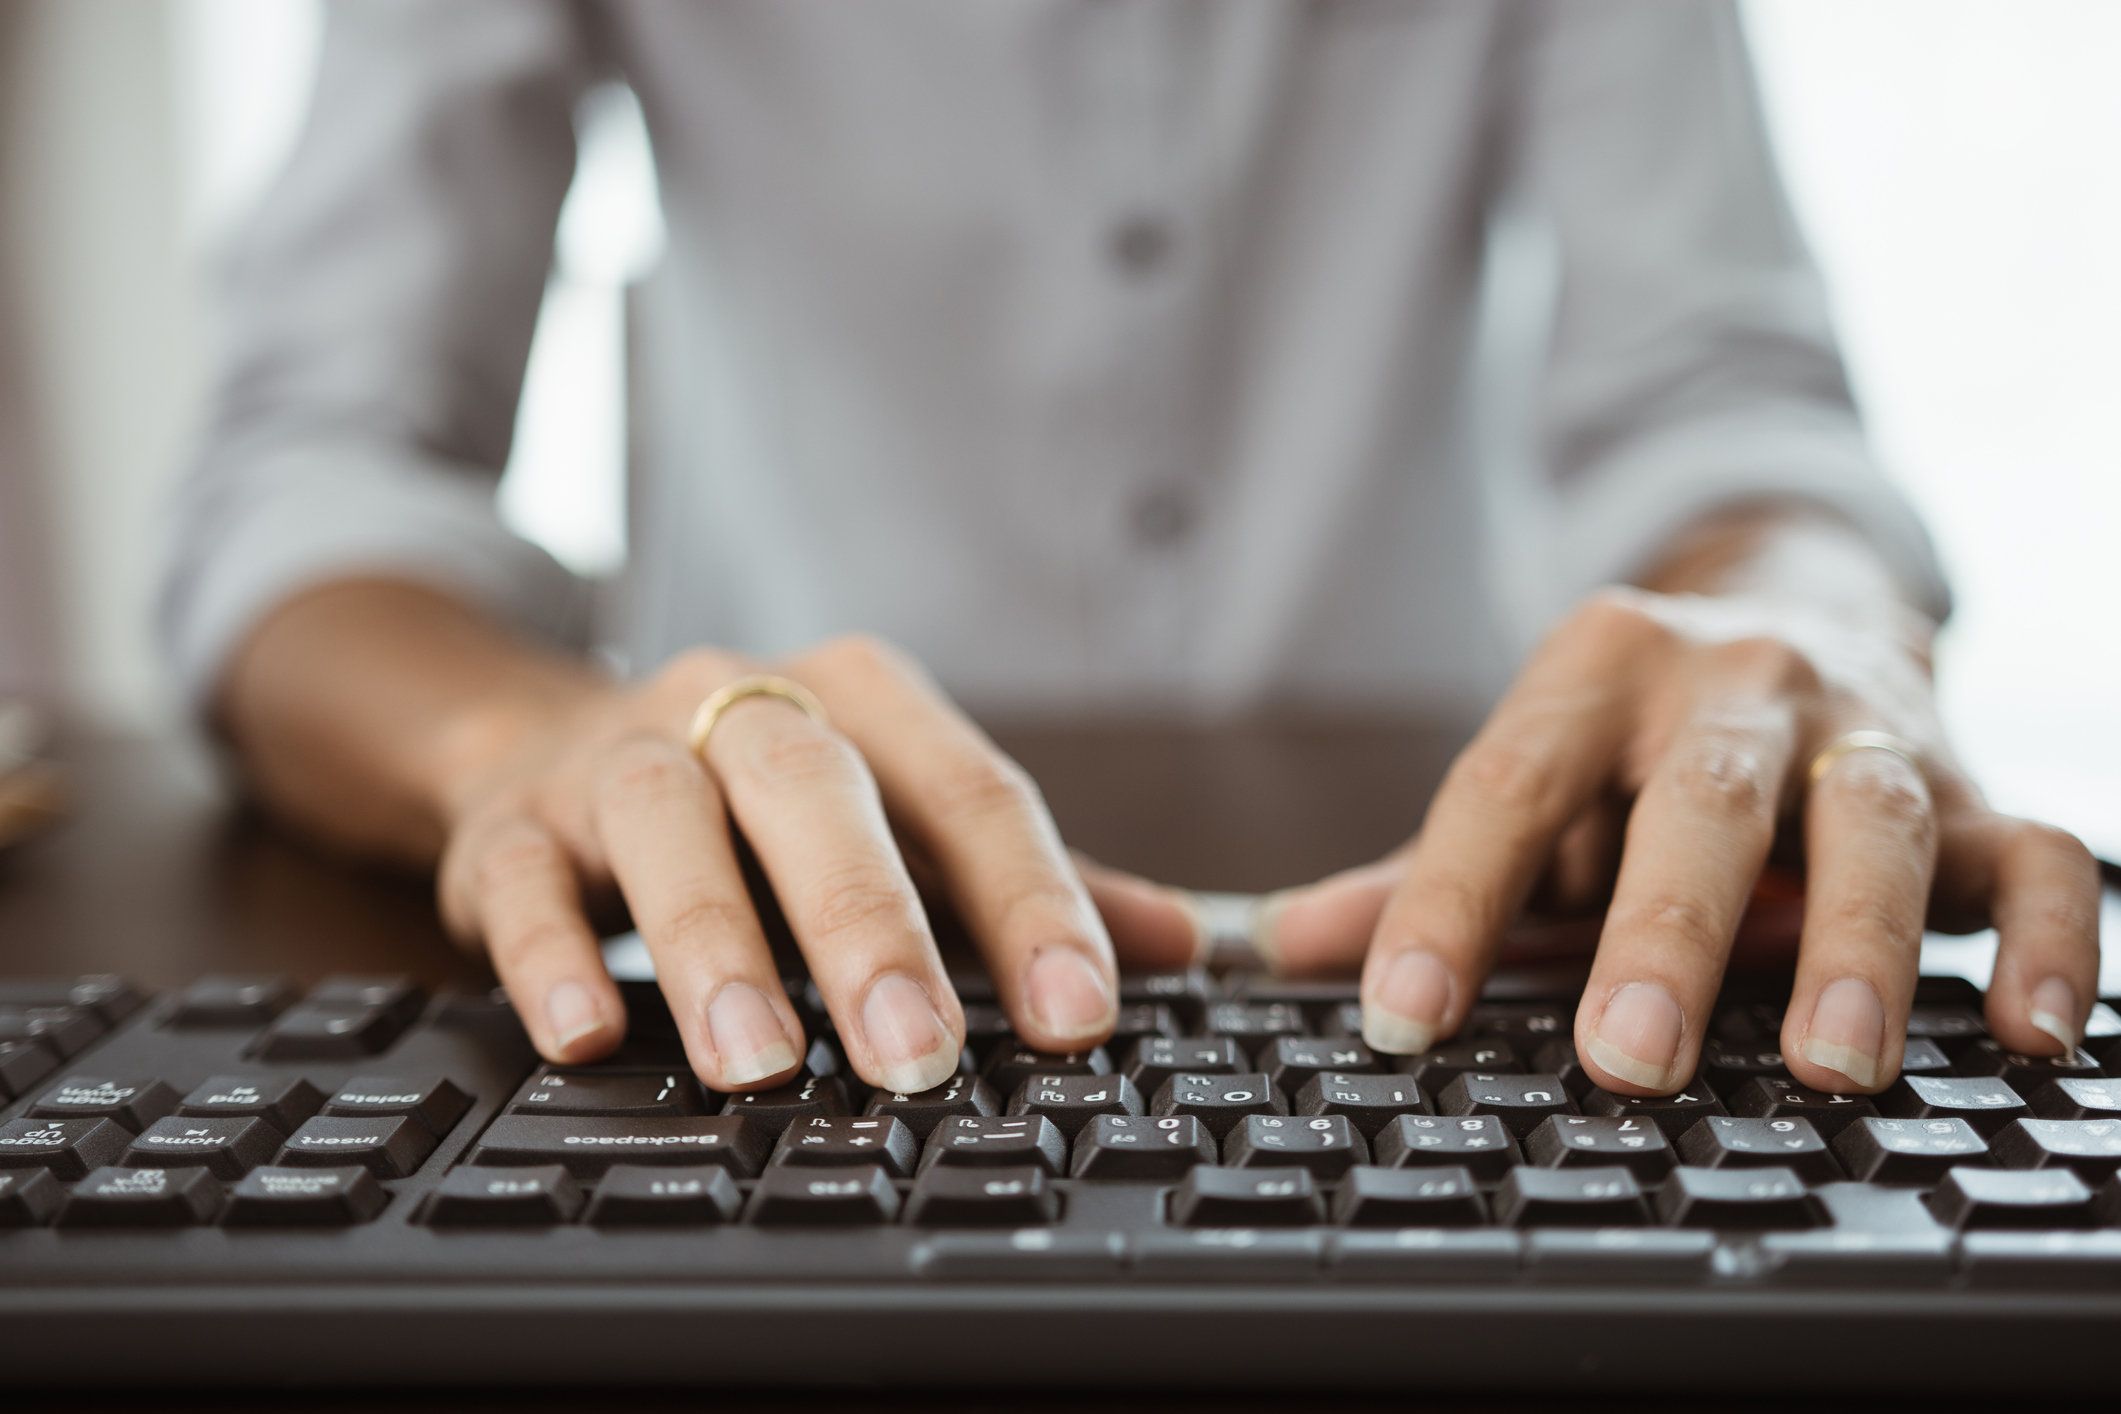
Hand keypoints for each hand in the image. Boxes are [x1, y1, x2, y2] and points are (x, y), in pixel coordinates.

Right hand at [433, 635, 1198, 1091]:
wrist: (547, 743)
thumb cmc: (766, 808)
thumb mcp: (901, 822)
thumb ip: (1027, 883)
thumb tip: (1181, 947)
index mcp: (862, 701)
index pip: (969, 791)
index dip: (1030, 903)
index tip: (1083, 1016)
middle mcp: (742, 703)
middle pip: (816, 793)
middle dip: (870, 926)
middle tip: (918, 1057)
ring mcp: (618, 758)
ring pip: (668, 825)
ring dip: (714, 944)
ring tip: (759, 1065)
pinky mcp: (507, 824)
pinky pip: (520, 878)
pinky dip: (549, 953)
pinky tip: (584, 1036)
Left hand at [1252, 587, 2100, 1094]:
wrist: (1799, 602)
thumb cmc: (1635, 741)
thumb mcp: (1532, 780)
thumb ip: (1421, 869)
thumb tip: (1283, 948)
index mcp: (1595, 670)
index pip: (1506, 784)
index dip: (1449, 900)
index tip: (1401, 1014)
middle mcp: (1735, 683)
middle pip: (1701, 800)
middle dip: (1665, 930)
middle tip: (1627, 1057)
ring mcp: (1866, 730)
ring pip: (1875, 820)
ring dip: (1860, 944)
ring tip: (1834, 1064)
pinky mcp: (1976, 785)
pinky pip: (2044, 853)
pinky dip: (2054, 939)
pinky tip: (2029, 1034)